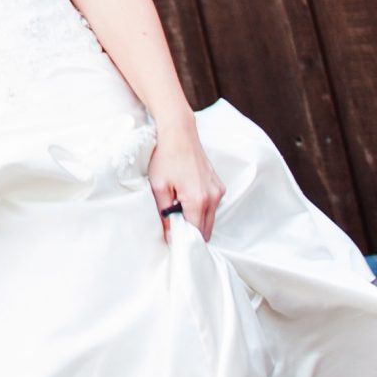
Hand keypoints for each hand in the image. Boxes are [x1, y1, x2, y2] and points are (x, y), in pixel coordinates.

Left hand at [148, 112, 223, 240]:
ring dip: (197, 222)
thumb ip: (164, 213)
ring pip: (210, 219)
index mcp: (198, 200)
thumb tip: (168, 233)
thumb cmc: (166, 157)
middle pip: (206, 230)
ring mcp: (218, 190)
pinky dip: (201, 210)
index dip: (184, 241)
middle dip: (191, 235)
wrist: (180, 133)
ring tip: (178, 214)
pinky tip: (186, 201)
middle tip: (174, 232)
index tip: (173, 243)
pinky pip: (212, 206)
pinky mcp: (218, 185)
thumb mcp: (158, 187)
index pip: (196, 234)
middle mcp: (213, 197)